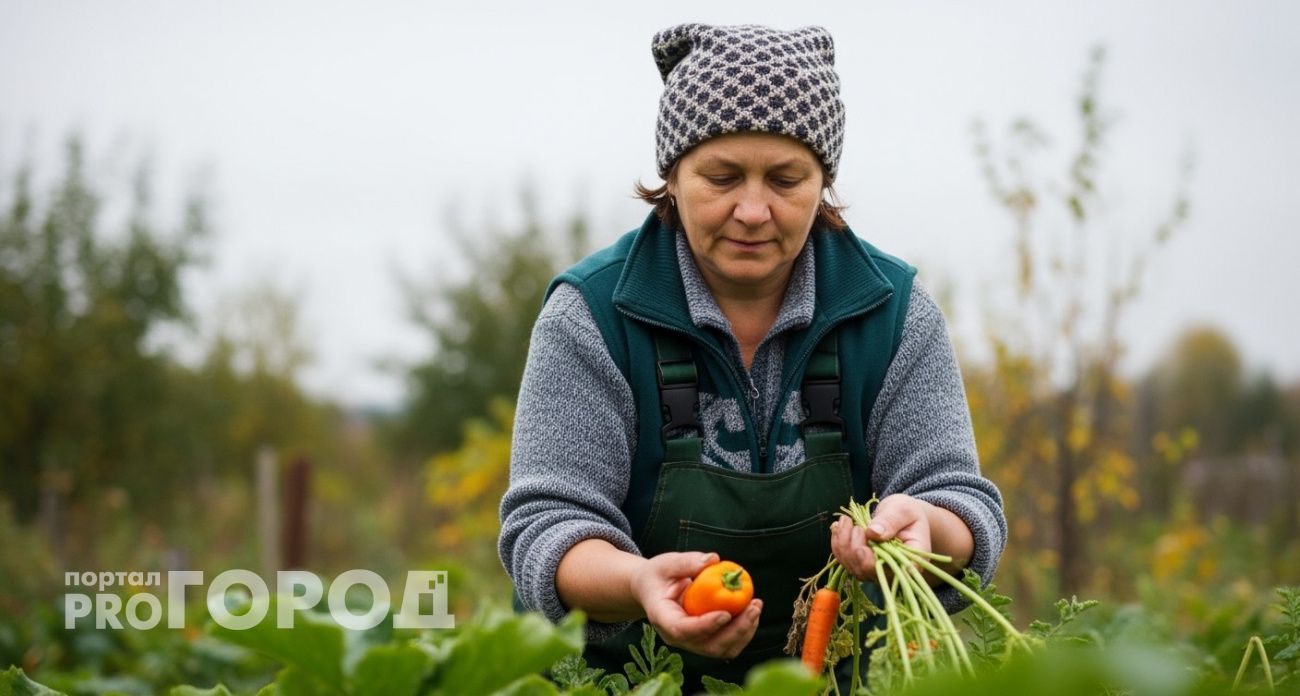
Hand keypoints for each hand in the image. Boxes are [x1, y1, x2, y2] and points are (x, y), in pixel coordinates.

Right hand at [630, 551, 762, 658]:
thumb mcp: (666, 564)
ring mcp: (691, 642)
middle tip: (754, 607)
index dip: (706, 625)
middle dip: (735, 630)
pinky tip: (751, 612)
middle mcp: (676, 637)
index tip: (727, 613)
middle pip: (708, 646)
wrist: (652, 590)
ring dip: (743, 632)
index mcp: (662, 618)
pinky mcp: (704, 641)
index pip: (682, 630)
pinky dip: (743, 632)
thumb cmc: (658, 576)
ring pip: (721, 649)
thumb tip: (713, 560)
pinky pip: (727, 644)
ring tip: (756, 607)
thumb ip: (687, 562)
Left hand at [830, 494, 932, 581]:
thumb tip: (873, 533)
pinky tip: (839, 527)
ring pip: (852, 566)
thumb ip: (891, 521)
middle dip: (854, 547)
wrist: (902, 516)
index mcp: (910, 561)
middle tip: (855, 525)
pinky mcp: (862, 565)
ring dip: (842, 543)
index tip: (862, 549)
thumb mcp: (903, 510)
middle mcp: (892, 571)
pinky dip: (837, 543)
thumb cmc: (907, 513)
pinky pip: (845, 560)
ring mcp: (876, 570)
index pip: (891, 571)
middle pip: (866, 570)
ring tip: (847, 521)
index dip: (873, 564)